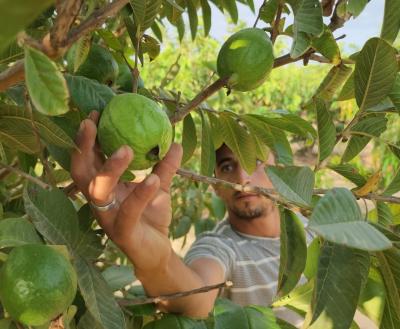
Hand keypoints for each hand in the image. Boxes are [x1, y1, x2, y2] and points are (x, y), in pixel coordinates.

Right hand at [71, 112, 182, 271]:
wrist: (159, 252)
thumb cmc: (152, 217)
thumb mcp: (159, 187)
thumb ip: (165, 167)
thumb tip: (176, 143)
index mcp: (105, 188)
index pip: (89, 159)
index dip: (88, 138)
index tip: (96, 113)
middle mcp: (100, 201)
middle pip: (81, 172)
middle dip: (83, 146)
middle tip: (92, 123)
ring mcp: (108, 218)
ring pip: (97, 191)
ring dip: (109, 168)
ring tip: (126, 148)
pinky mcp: (122, 234)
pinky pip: (128, 212)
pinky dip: (140, 194)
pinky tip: (151, 178)